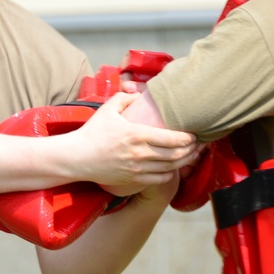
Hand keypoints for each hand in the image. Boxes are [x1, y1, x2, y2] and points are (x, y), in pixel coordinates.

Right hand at [72, 92, 197, 191]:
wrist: (77, 157)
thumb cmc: (92, 132)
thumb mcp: (108, 108)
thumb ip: (126, 97)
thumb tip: (141, 94)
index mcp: (136, 133)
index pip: (171, 138)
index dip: (187, 138)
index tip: (193, 134)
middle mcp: (140, 153)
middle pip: (176, 154)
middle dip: (191, 150)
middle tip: (197, 145)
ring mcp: (137, 168)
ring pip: (171, 168)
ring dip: (184, 162)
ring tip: (190, 155)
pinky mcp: (133, 179)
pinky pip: (160, 179)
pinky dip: (171, 173)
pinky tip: (173, 167)